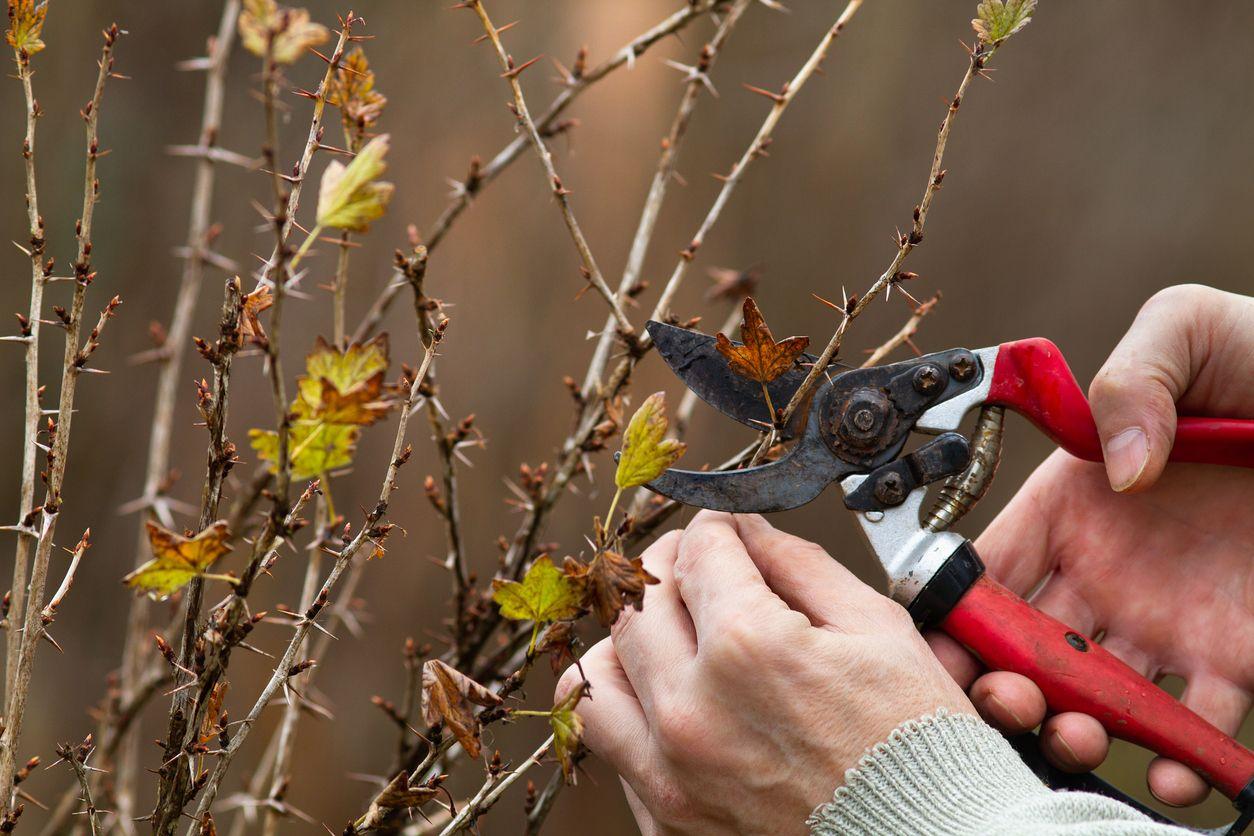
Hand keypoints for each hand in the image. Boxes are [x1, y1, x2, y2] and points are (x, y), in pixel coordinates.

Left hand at [560, 510, 972, 834]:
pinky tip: (685, 700)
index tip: (728, 533)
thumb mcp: (878, 629)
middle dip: (672, 569)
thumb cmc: (919, 746)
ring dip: (632, 642)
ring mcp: (673, 775)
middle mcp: (693, 713)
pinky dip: (639, 709)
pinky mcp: (667, 821)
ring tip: (677, 639)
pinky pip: (615, 744)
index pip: (697, 551)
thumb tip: (747, 532)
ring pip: (600, 674)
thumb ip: (799, 564)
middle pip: (638, 602)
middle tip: (704, 572)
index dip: (717, 528)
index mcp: (749, 650)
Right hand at [927, 284, 1253, 805]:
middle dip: (1000, 683)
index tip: (937, 644)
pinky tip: (1174, 768)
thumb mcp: (1186, 329)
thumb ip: (1129, 382)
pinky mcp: (1232, 656)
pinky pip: (1197, 725)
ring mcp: (1163, 619)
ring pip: (1095, 698)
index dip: (952, 607)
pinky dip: (1179, 761)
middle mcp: (1102, 570)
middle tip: (1007, 700)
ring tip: (1081, 734)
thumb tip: (1117, 466)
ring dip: (1076, 730)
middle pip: (1025, 646)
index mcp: (1070, 501)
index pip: (988, 565)